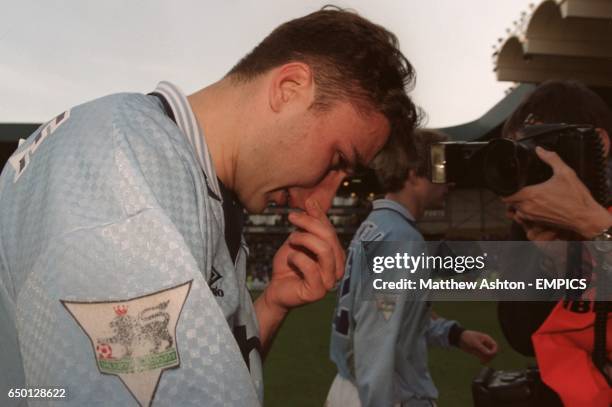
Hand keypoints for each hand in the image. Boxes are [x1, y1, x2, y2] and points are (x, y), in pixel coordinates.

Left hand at [262, 198, 344, 312]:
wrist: (276, 288)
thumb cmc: (289, 265)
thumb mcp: (299, 239)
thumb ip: (309, 223)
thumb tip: (313, 200)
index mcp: (336, 256)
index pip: (331, 230)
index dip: (318, 215)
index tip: (305, 203)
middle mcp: (338, 269)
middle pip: (329, 237)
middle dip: (309, 223)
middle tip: (292, 217)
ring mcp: (329, 282)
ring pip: (324, 250)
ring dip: (304, 239)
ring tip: (291, 239)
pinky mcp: (318, 292)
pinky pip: (310, 267)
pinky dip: (297, 258)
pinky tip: (291, 259)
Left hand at [458, 330, 497, 363]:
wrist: (459, 338)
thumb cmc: (467, 338)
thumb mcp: (475, 343)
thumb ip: (482, 349)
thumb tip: (490, 354)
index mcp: (486, 339)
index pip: (495, 346)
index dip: (494, 351)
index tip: (490, 355)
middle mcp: (486, 344)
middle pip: (493, 352)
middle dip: (490, 356)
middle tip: (485, 359)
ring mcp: (482, 348)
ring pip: (489, 355)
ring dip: (487, 359)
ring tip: (482, 362)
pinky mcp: (478, 352)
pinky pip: (484, 357)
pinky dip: (484, 360)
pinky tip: (481, 362)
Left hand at [503, 147, 610, 237]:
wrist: (585, 217)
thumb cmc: (576, 197)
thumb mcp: (565, 173)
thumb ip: (551, 159)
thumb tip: (540, 150)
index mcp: (531, 195)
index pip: (506, 196)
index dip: (504, 190)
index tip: (508, 184)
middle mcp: (528, 207)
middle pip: (509, 203)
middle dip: (511, 196)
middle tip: (518, 188)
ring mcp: (532, 217)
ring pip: (515, 211)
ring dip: (517, 205)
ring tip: (525, 197)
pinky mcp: (538, 223)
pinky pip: (524, 218)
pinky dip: (525, 213)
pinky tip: (534, 206)